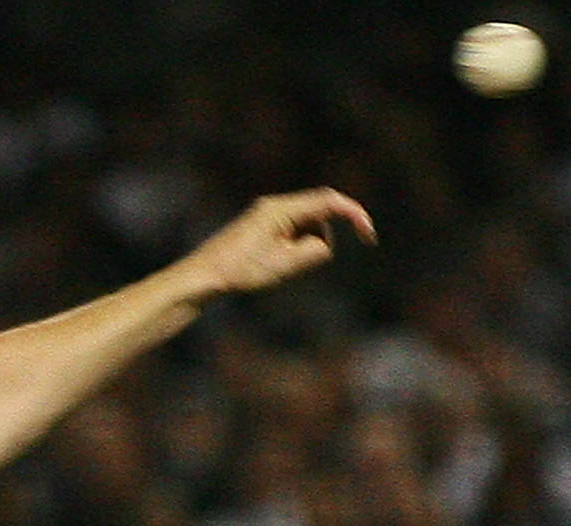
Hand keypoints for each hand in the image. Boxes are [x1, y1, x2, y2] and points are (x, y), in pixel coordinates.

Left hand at [178, 189, 375, 299]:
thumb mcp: (285, 264)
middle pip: (318, 215)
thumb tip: (324, 244)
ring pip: (305, 228)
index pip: (330, 202)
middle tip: (291, 266)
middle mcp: (275, 206)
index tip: (368, 237)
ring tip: (273, 268)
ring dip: (303, 248)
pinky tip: (268, 266)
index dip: (354, 216)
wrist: (202, 277)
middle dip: (318, 240)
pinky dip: (291, 250)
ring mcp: (267, 215)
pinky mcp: (261, 226)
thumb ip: (314, 251)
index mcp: (281, 209)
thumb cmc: (239, 271)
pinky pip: (291, 235)